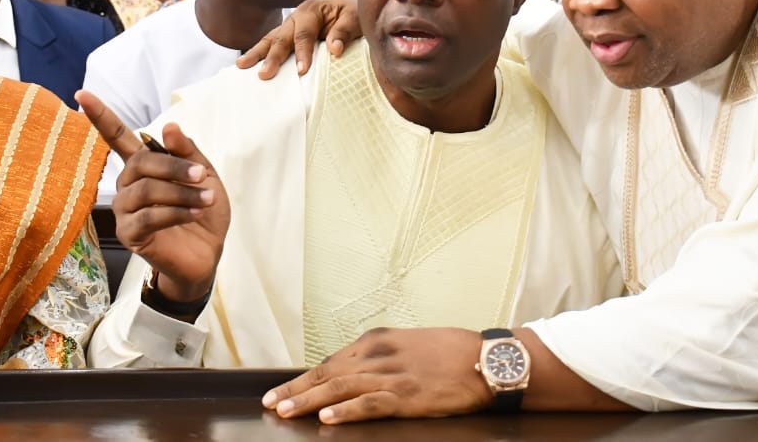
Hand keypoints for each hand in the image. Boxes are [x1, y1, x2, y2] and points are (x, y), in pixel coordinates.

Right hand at [75, 91, 229, 302]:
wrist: (207, 253)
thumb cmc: (203, 211)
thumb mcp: (205, 175)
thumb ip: (187, 152)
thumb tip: (169, 126)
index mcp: (142, 165)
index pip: (116, 136)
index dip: (100, 116)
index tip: (81, 95)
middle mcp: (127, 184)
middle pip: (140, 163)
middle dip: (174, 167)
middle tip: (203, 175)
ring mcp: (125, 210)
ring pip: (146, 190)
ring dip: (180, 192)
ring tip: (207, 198)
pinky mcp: (129, 235)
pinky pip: (149, 217)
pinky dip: (176, 212)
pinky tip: (195, 212)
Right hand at [235, 0, 361, 79]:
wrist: (353, 8)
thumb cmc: (354, 14)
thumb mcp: (355, 18)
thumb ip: (344, 32)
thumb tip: (334, 49)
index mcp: (312, 10)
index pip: (304, 35)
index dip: (303, 53)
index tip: (302, 71)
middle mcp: (296, 16)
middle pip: (282, 38)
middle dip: (272, 57)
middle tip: (264, 74)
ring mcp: (289, 25)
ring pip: (270, 39)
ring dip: (257, 53)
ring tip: (242, 66)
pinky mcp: (287, 34)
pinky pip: (271, 43)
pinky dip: (259, 53)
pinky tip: (247, 64)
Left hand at [262, 328, 489, 424]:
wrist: (487, 358)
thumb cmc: (452, 352)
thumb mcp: (409, 345)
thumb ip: (382, 357)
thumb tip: (355, 373)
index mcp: (378, 339)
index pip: (332, 360)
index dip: (306, 377)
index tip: (284, 388)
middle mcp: (379, 354)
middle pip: (328, 372)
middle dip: (296, 388)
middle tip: (270, 402)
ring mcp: (392, 375)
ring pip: (340, 387)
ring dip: (308, 399)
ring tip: (285, 410)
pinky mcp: (407, 395)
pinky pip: (369, 404)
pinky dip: (345, 410)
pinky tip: (326, 418)